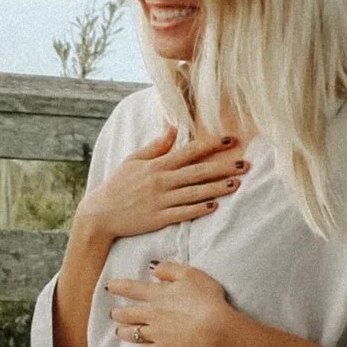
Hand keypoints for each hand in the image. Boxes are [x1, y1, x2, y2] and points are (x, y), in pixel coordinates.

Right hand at [72, 126, 246, 246]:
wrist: (101, 213)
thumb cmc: (118, 185)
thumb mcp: (133, 160)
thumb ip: (156, 146)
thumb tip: (173, 128)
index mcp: (157, 165)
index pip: (189, 151)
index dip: (211, 145)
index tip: (230, 139)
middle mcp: (162, 181)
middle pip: (198, 172)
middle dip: (223, 167)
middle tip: (245, 164)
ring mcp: (161, 201)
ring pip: (195, 193)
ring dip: (217, 188)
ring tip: (237, 183)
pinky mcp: (159, 218)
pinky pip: (183, 213)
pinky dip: (199, 209)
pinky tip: (215, 206)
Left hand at [105, 261, 240, 346]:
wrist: (216, 327)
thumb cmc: (207, 298)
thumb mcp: (190, 274)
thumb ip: (169, 269)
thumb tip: (153, 268)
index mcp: (157, 295)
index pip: (130, 289)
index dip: (117, 287)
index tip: (108, 287)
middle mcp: (151, 314)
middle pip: (127, 314)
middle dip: (117, 313)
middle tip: (113, 313)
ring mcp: (155, 333)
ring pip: (131, 333)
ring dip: (122, 331)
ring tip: (118, 331)